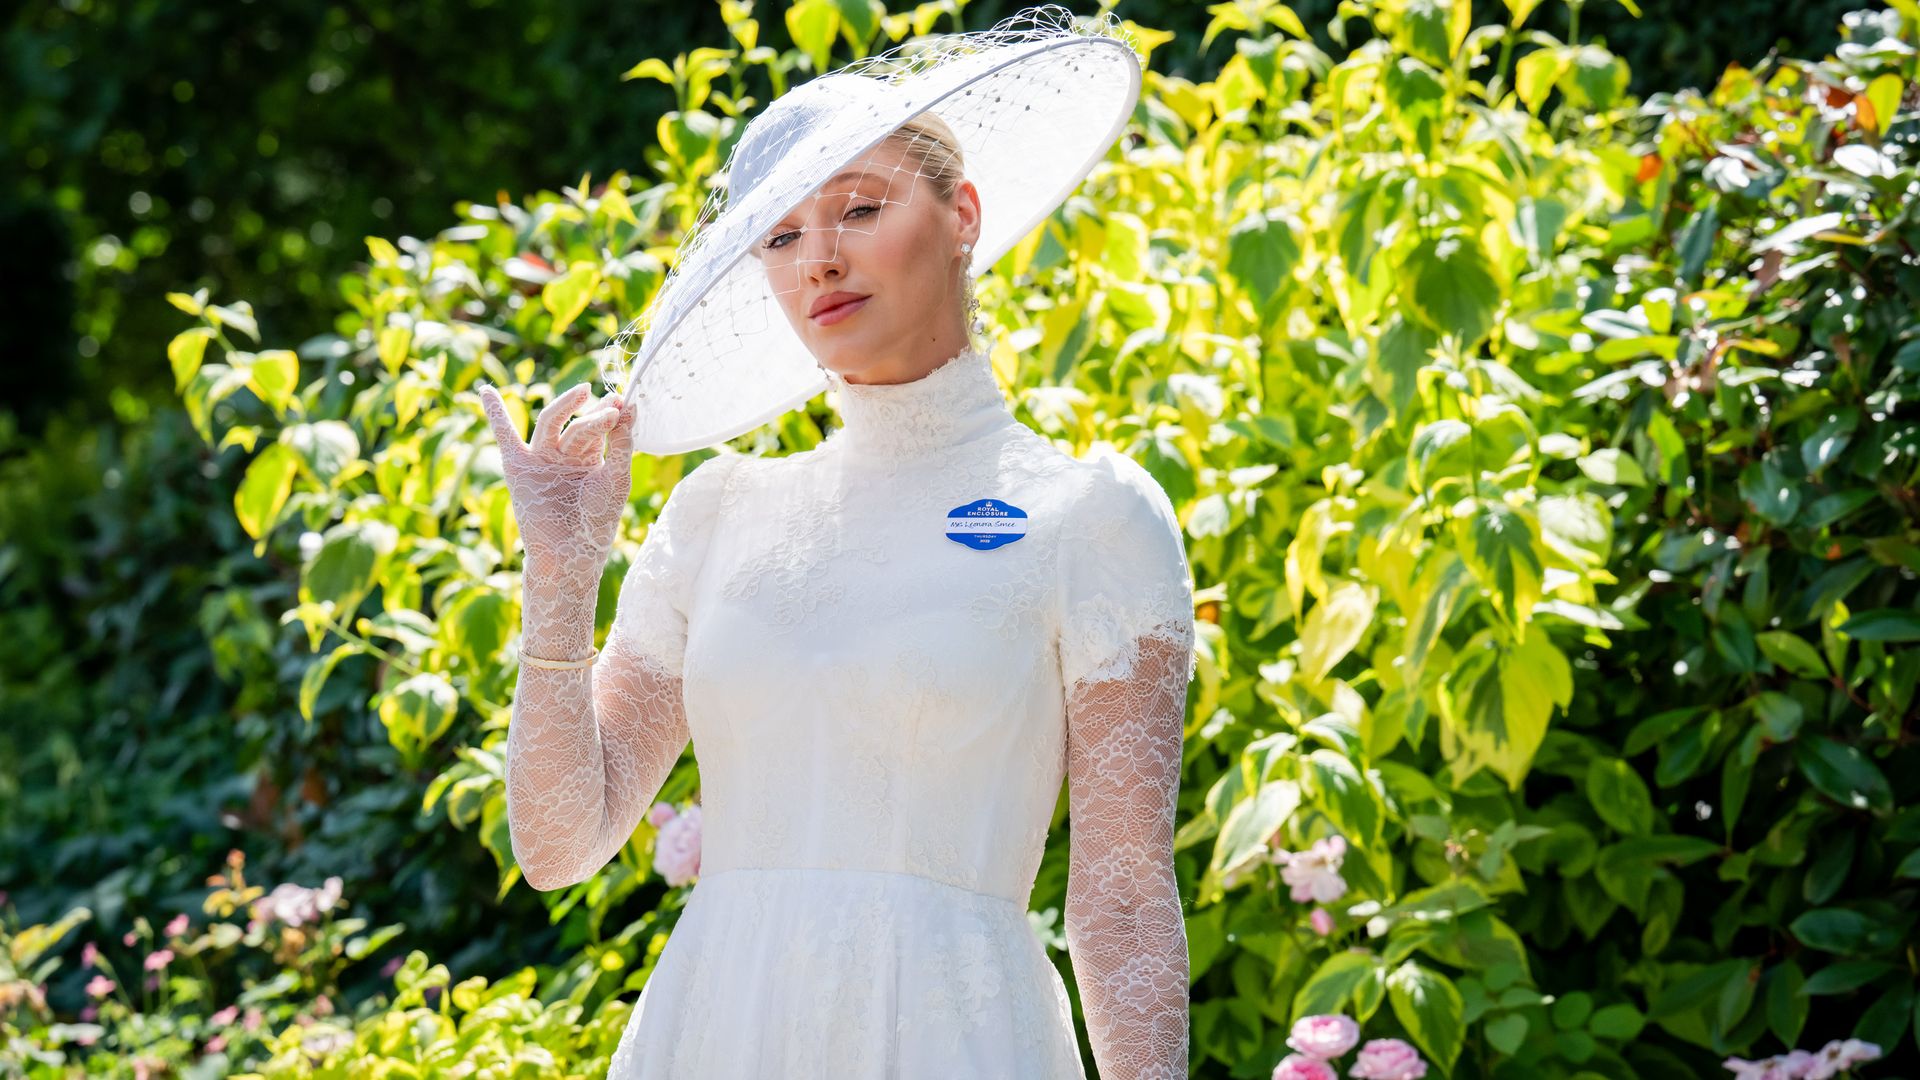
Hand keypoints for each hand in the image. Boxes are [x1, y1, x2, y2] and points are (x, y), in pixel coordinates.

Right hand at [478, 381, 635, 578]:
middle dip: (594, 414)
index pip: (600, 426)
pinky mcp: (518, 466)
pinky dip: (495, 414)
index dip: (611, 413)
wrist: (570, 552)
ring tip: (584, 392)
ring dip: (566, 405)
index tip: (623, 401)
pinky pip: (505, 436)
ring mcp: (541, 458)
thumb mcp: (616, 478)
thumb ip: (621, 444)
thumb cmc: (598, 520)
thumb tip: (628, 407)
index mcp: (590, 457)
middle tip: (611, 406)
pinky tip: (486, 392)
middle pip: (578, 424)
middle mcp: (565, 454)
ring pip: (552, 422)